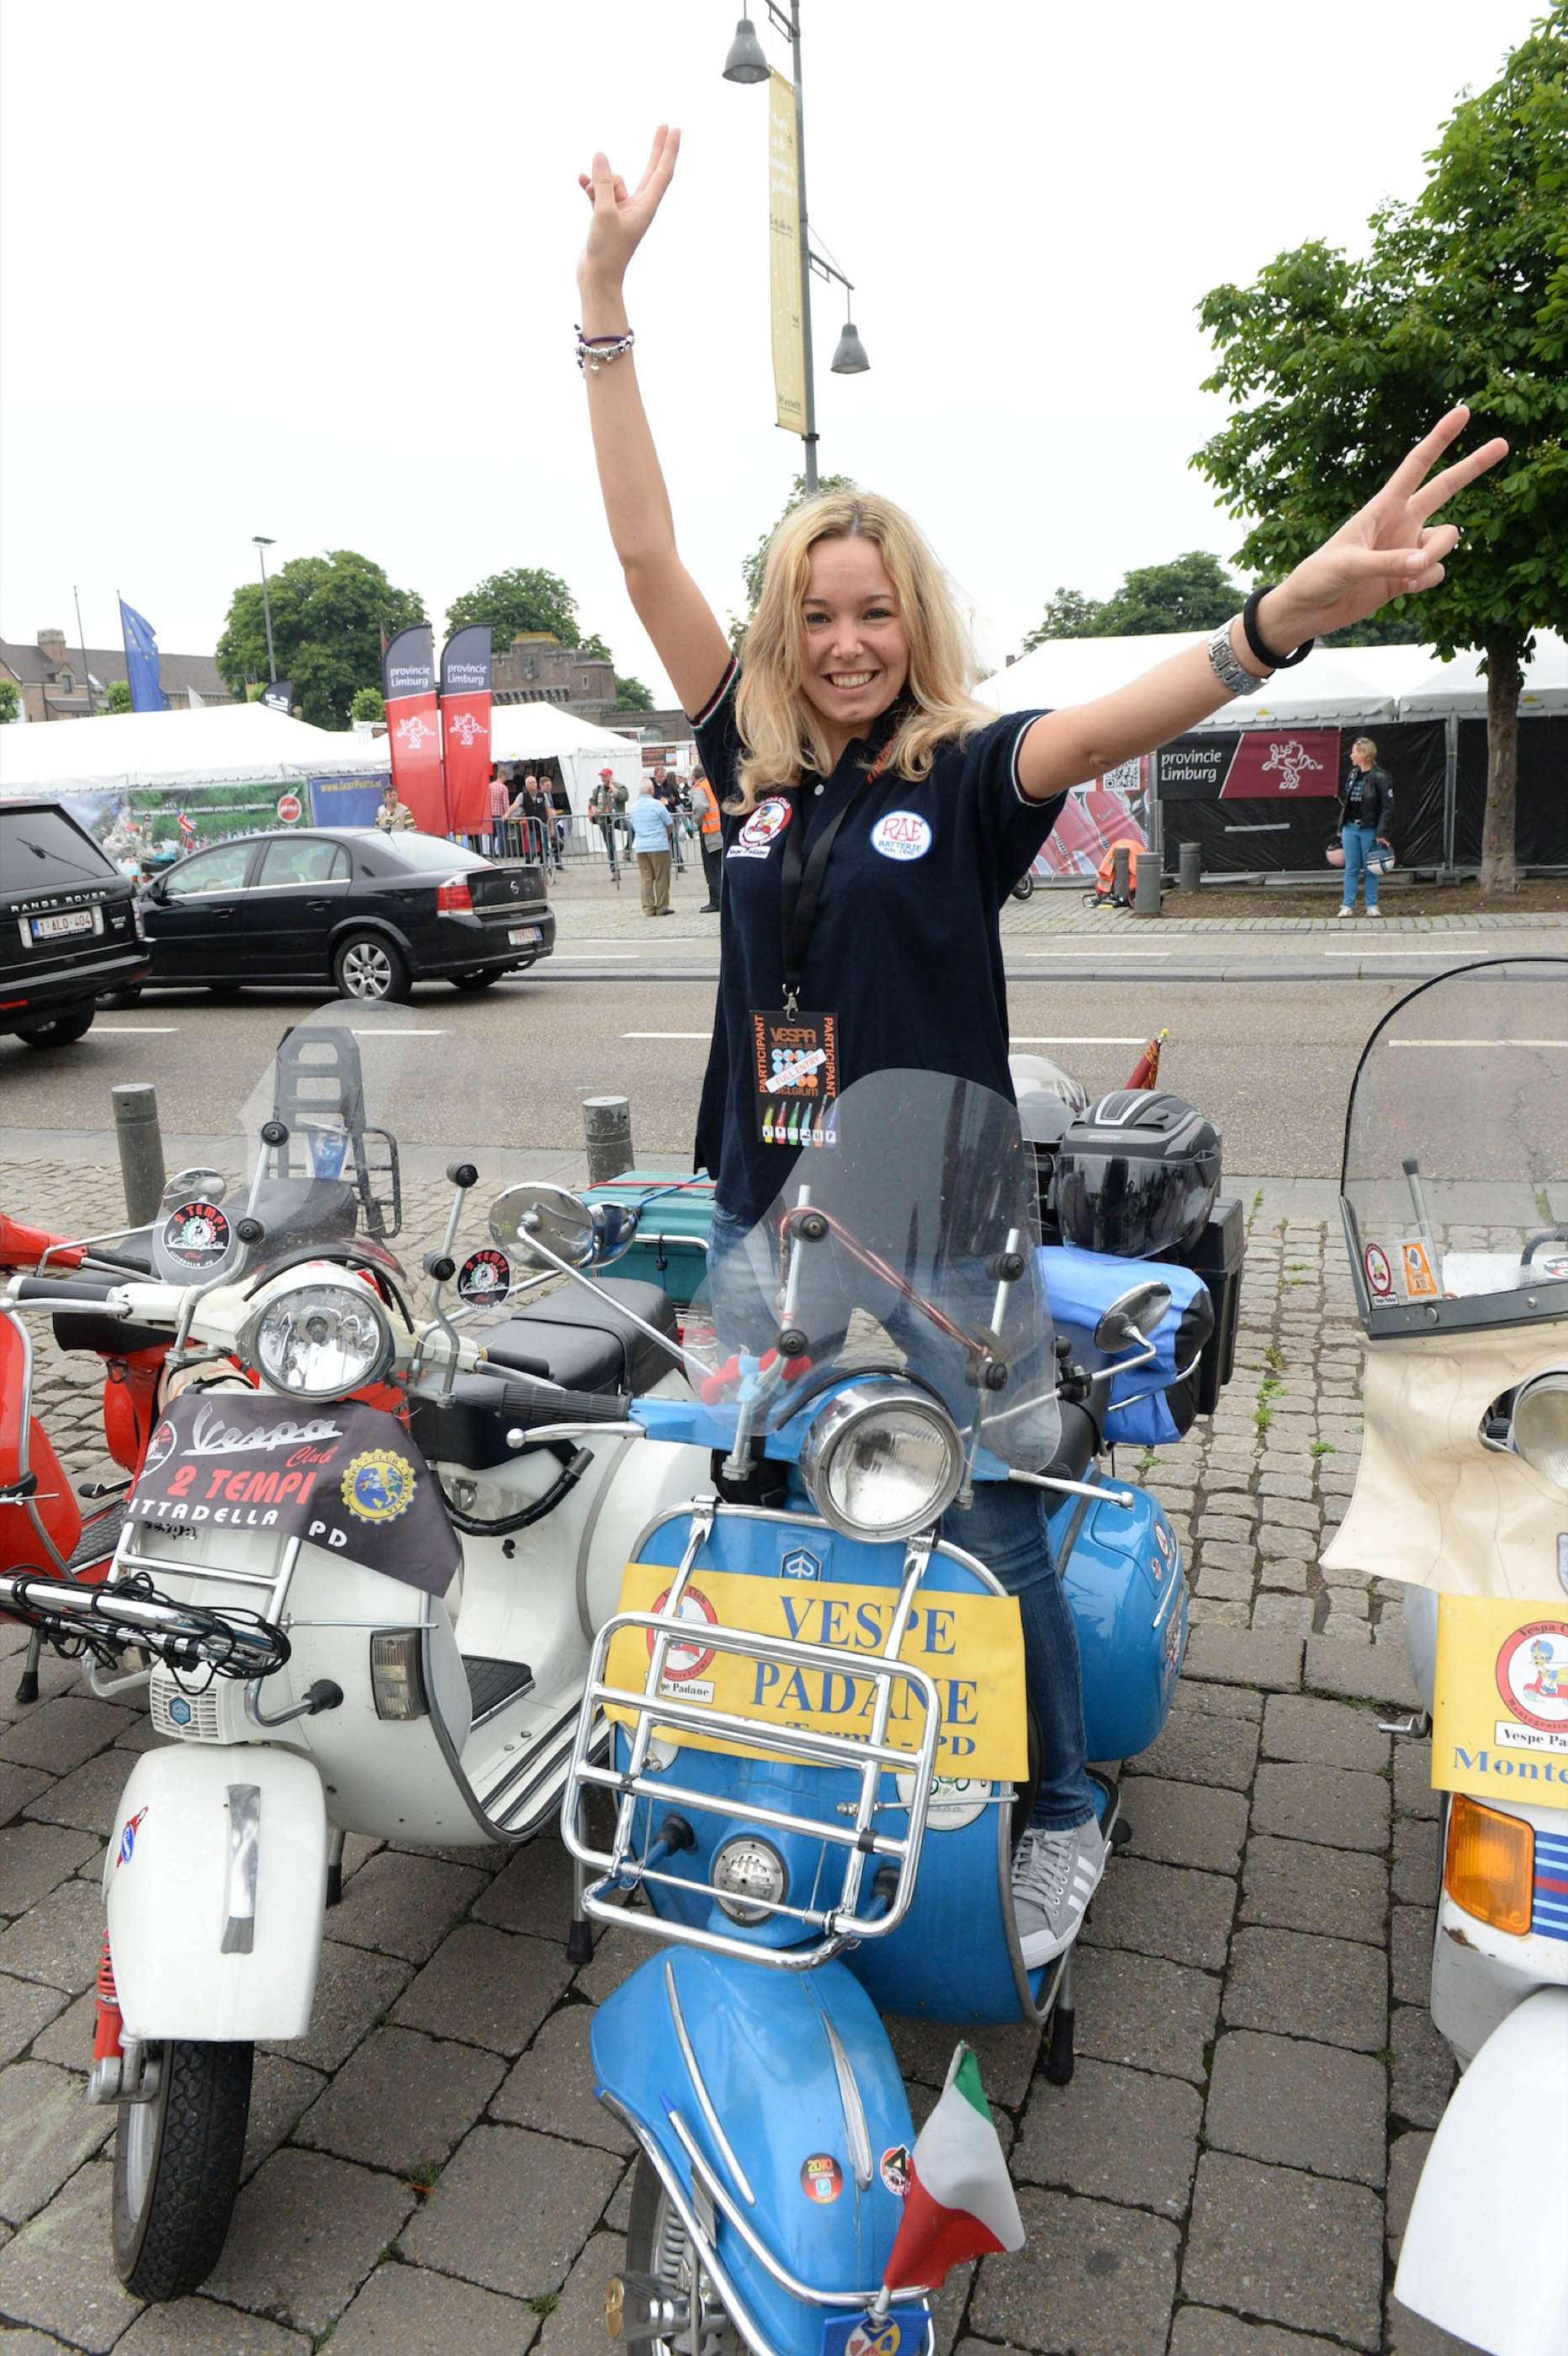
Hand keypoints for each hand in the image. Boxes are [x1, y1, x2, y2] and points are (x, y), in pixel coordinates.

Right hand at [577, 126, 679, 290]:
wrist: (596, 278)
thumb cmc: (606, 251)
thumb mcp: (603, 212)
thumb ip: (603, 183)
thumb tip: (601, 155)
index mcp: (646, 207)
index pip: (662, 173)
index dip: (669, 150)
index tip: (675, 129)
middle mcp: (638, 207)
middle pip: (651, 171)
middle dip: (656, 149)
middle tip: (665, 126)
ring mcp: (623, 211)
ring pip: (614, 182)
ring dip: (600, 181)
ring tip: (589, 190)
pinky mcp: (607, 216)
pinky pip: (601, 192)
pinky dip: (591, 186)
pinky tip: (581, 181)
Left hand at [1262, 406, 1508, 648]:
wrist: (1308, 610)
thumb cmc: (1319, 577)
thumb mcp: (1349, 565)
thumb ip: (1388, 563)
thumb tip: (1423, 563)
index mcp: (1383, 506)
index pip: (1417, 465)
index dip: (1440, 438)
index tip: (1464, 412)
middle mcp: (1401, 522)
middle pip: (1446, 488)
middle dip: (1473, 466)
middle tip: (1504, 443)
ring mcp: (1407, 548)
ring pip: (1446, 540)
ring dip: (1435, 556)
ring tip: (1408, 574)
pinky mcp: (1408, 576)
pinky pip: (1435, 572)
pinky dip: (1425, 581)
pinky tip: (1403, 588)